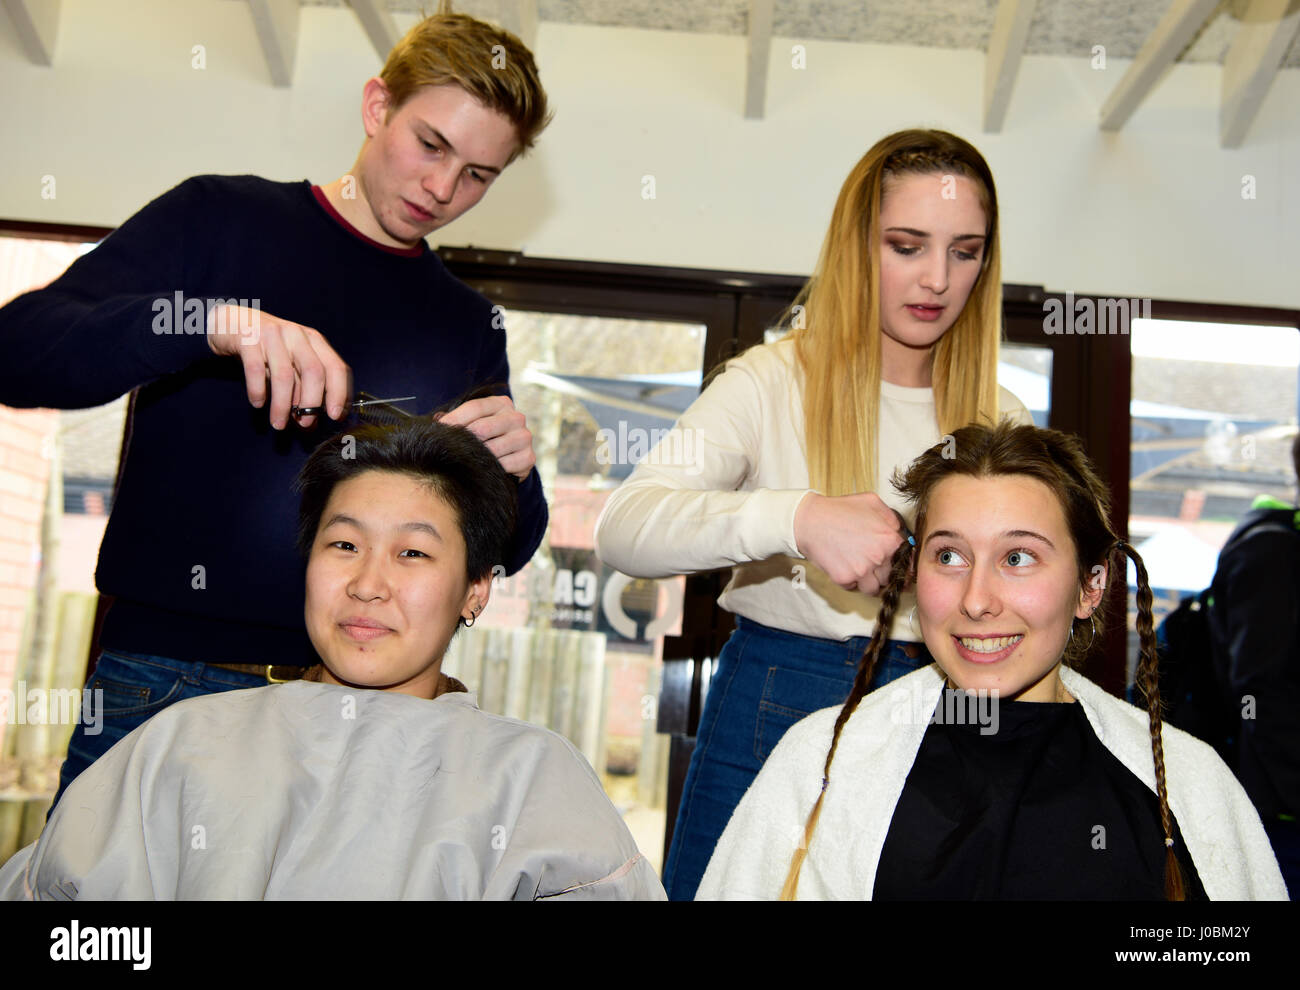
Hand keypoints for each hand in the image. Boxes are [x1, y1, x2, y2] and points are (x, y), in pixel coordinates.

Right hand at [206, 304, 351, 429]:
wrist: (230, 322)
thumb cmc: (266, 349)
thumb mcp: (290, 365)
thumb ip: (302, 389)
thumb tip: (310, 422)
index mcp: (314, 341)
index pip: (336, 367)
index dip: (339, 393)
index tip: (335, 416)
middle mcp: (297, 335)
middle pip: (314, 371)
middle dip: (311, 403)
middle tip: (304, 424)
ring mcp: (273, 335)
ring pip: (285, 375)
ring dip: (282, 405)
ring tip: (278, 424)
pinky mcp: (248, 338)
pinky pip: (255, 369)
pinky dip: (258, 390)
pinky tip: (258, 403)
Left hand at [436, 394, 534, 480]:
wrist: (510, 459)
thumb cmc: (486, 438)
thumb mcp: (474, 422)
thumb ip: (458, 418)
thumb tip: (437, 420)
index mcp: (502, 403)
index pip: (475, 407)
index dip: (455, 418)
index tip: (439, 429)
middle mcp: (516, 417)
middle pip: (482, 428)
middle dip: (464, 440)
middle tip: (451, 450)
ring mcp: (524, 437)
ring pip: (492, 449)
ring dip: (476, 457)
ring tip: (466, 461)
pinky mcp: (529, 457)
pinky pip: (503, 465)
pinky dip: (491, 469)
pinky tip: (484, 469)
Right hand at [793, 492, 906, 595]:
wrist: (810, 520)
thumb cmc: (839, 510)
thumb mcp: (871, 502)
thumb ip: (891, 517)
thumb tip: (901, 531)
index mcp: (890, 539)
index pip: (907, 563)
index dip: (902, 566)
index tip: (897, 569)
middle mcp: (879, 557)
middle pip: (891, 578)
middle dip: (883, 574)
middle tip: (872, 566)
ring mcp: (862, 570)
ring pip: (874, 589)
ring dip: (868, 582)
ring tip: (859, 569)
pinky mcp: (845, 578)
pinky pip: (853, 588)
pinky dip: (850, 581)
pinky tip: (844, 566)